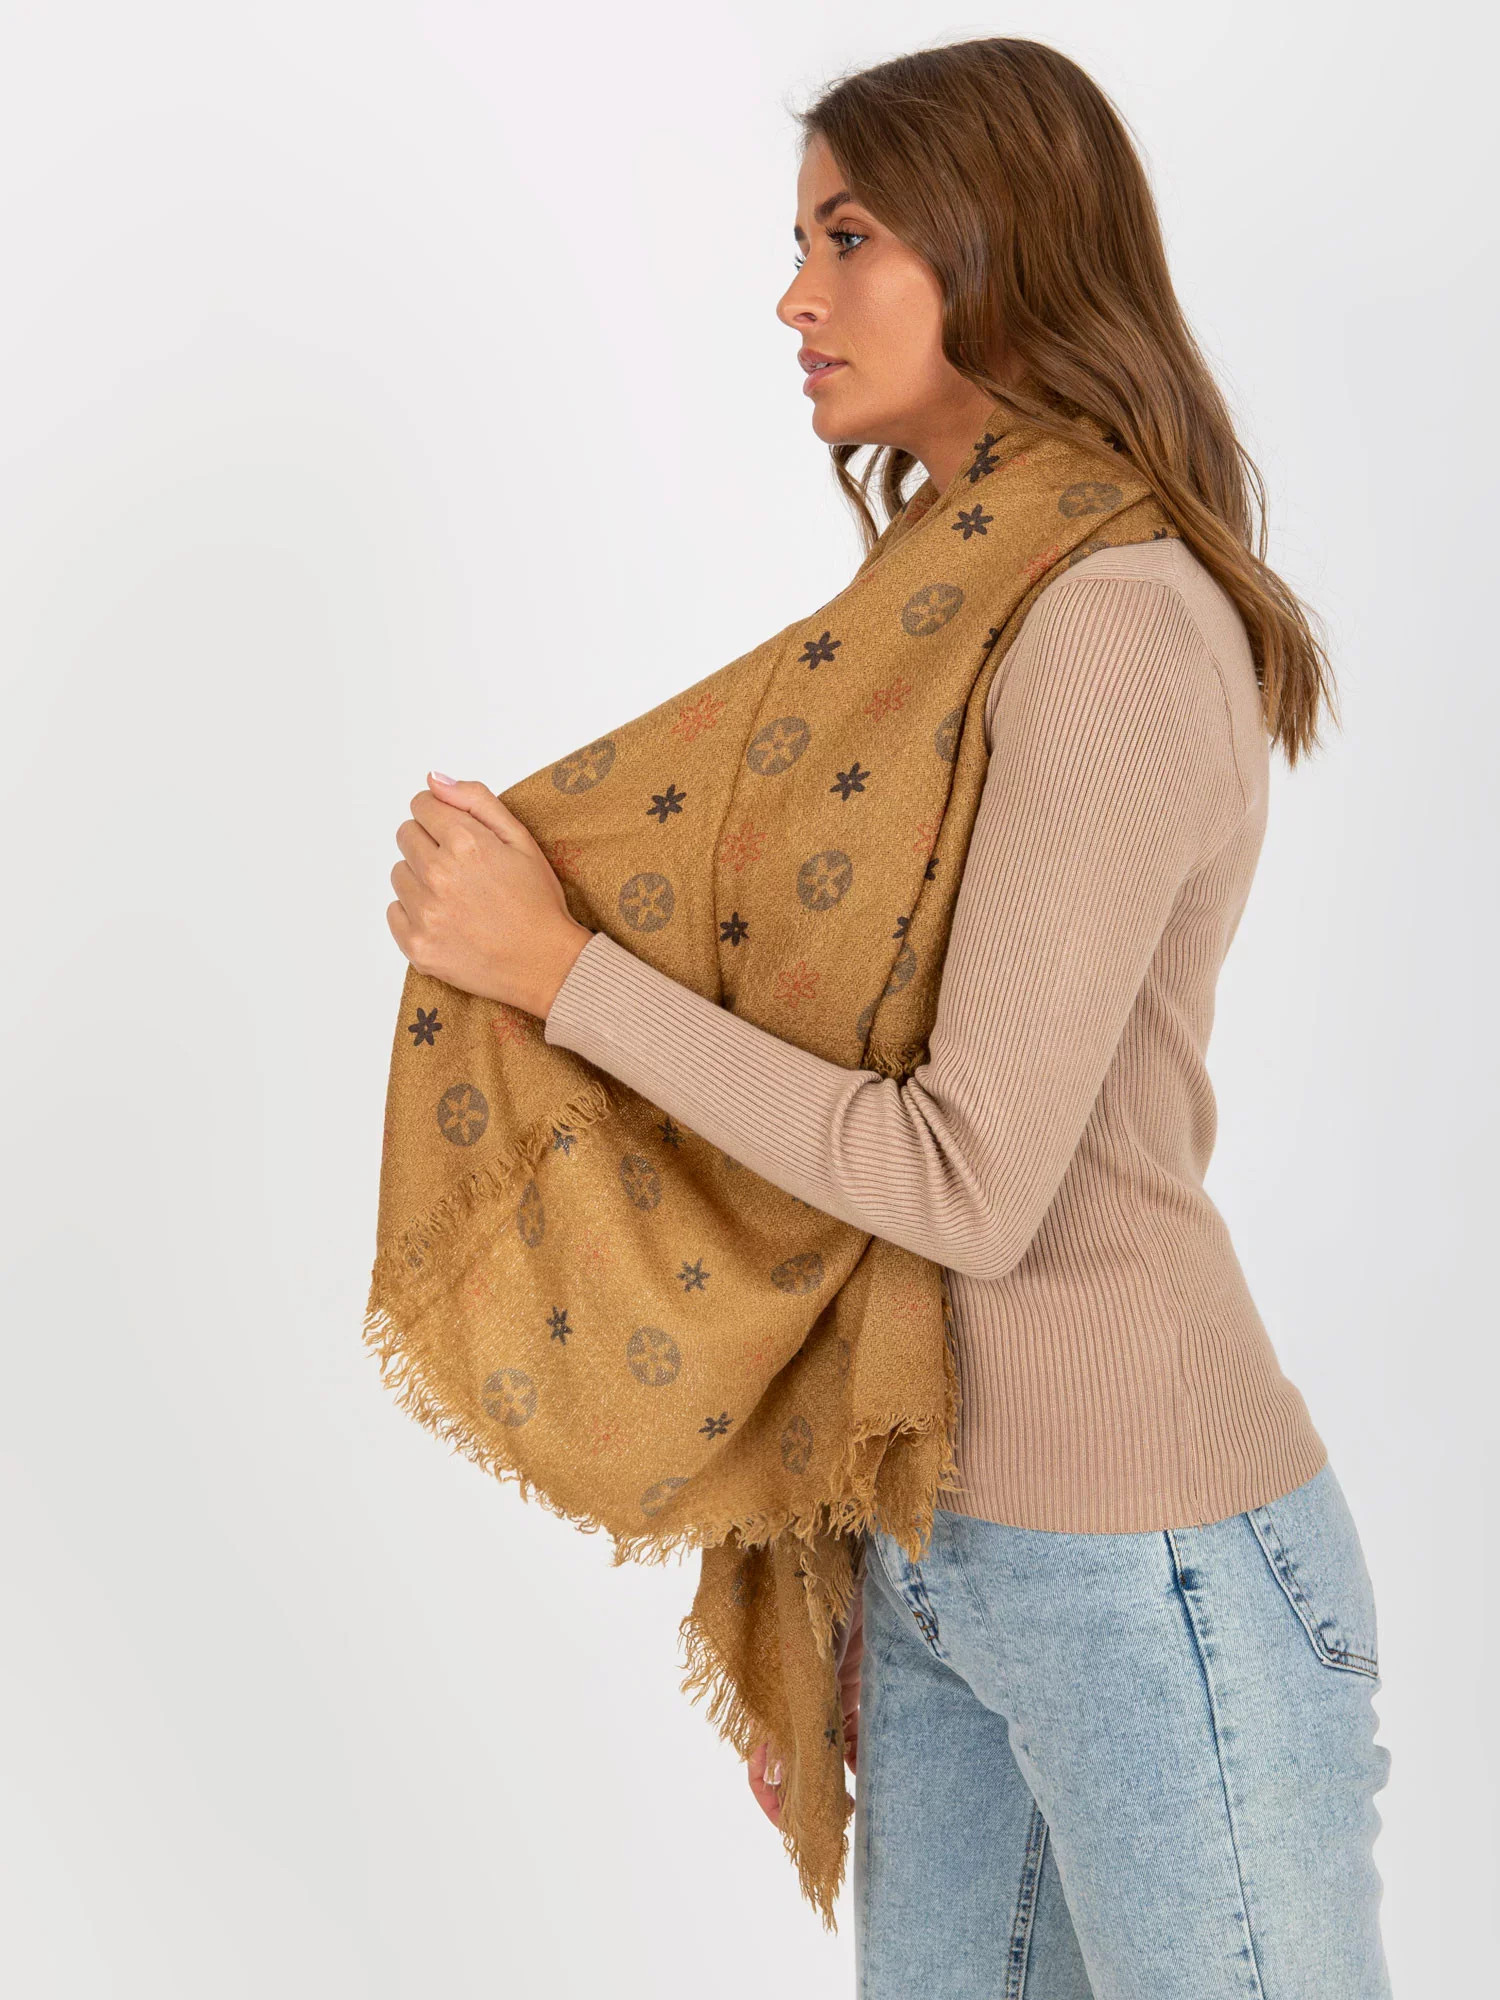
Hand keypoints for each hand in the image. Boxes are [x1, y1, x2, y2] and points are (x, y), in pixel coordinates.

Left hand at [387, 772, 592, 1018]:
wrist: (546, 965)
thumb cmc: (537, 902)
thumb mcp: (521, 839)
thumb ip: (475, 801)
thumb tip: (433, 779)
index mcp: (465, 843)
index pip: (421, 805)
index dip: (440, 816)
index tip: (456, 834)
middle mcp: (438, 875)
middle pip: (406, 836)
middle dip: (429, 844)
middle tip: (462, 869)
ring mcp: (424, 913)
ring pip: (399, 874)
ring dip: (421, 879)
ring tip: (457, 897)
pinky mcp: (416, 946)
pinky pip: (395, 912)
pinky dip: (414, 913)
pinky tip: (447, 920)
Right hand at [746, 1599, 862, 1824]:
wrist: (845, 1574)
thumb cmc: (813, 1616)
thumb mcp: (802, 1673)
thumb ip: (793, 1720)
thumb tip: (780, 1774)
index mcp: (773, 1703)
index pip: (760, 1764)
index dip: (770, 1799)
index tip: (795, 1826)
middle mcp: (795, 1706)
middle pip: (796, 1765)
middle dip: (810, 1799)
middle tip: (835, 1823)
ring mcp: (822, 1698)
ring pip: (827, 1753)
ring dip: (839, 1779)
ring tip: (858, 1804)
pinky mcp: (849, 1688)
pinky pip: (852, 1733)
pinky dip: (860, 1753)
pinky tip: (873, 1769)